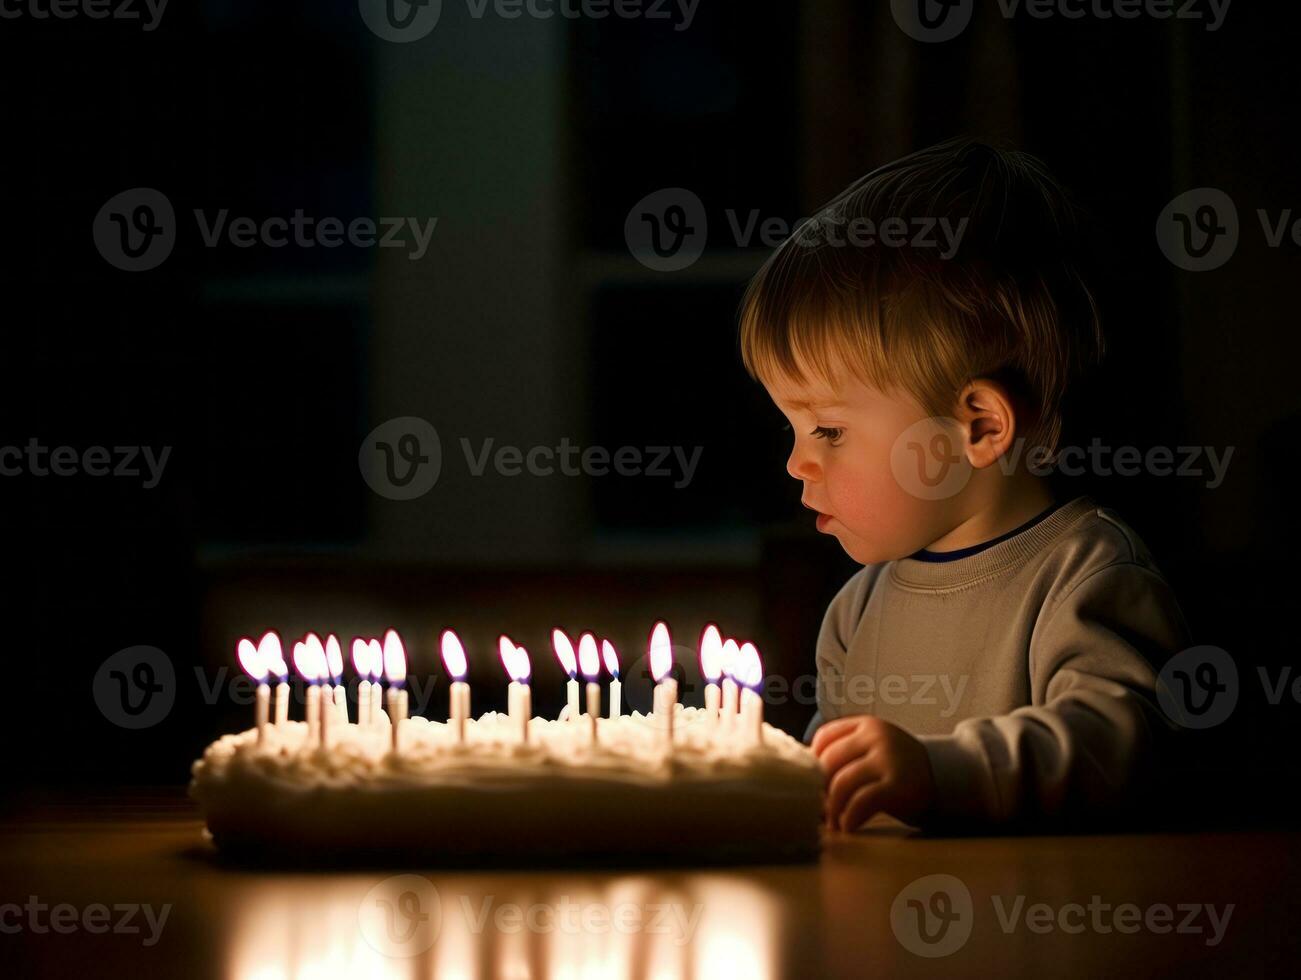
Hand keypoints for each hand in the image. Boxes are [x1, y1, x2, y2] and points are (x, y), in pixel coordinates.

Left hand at [811, 715, 935, 830]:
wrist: (945, 779)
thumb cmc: (899, 769)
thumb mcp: (874, 751)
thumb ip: (847, 755)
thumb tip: (806, 778)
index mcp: (867, 725)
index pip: (824, 737)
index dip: (813, 762)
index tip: (814, 783)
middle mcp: (877, 736)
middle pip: (829, 761)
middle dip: (819, 789)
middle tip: (819, 809)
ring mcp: (888, 759)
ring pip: (842, 783)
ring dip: (832, 808)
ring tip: (832, 823)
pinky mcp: (897, 785)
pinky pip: (861, 802)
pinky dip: (849, 818)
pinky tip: (847, 828)